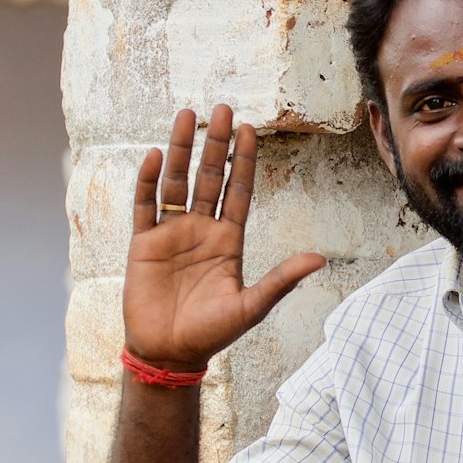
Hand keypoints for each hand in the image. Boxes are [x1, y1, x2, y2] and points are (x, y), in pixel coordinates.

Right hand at [124, 104, 325, 369]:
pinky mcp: (143, 244)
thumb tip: (319, 259)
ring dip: (179, 150)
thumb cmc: (212, 333)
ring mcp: (171, 234)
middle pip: (209, 177)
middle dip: (216, 143)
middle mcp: (201, 229)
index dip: (244, 160)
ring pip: (176, 182)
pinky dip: (147, 181)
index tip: (250, 129)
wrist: (170, 354)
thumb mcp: (252, 306)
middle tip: (223, 108)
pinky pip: (145, 206)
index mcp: (228, 240)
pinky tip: (153, 156)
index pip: (238, 190)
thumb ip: (281, 280)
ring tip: (186, 115)